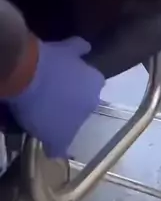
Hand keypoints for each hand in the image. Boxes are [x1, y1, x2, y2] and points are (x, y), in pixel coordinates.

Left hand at [3, 37, 104, 157]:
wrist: (27, 73)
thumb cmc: (43, 109)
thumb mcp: (52, 137)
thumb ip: (59, 146)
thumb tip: (59, 153)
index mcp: (93, 102)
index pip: (83, 115)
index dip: (69, 120)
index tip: (56, 123)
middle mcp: (94, 81)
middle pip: (85, 92)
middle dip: (74, 97)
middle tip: (54, 104)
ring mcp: (80, 63)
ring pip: (81, 72)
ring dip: (72, 77)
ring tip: (53, 84)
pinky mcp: (66, 47)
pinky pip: (76, 47)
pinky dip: (77, 50)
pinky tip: (69, 56)